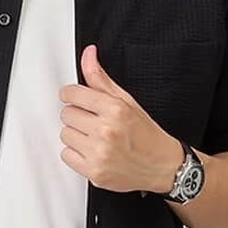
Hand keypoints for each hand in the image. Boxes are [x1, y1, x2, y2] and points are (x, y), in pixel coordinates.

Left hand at [59, 43, 185, 192]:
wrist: (162, 166)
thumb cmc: (146, 135)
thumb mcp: (127, 101)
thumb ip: (101, 79)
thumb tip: (88, 54)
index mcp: (115, 110)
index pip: (72, 94)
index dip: (72, 95)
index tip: (76, 98)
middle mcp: (106, 131)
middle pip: (66, 114)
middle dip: (78, 116)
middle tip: (94, 121)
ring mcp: (99, 153)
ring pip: (65, 135)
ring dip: (76, 135)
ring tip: (95, 138)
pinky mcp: (94, 172)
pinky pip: (66, 155)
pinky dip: (76, 154)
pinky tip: (93, 151)